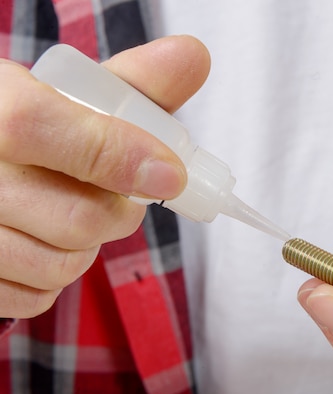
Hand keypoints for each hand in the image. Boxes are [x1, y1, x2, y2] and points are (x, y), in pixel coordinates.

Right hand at [0, 36, 210, 317]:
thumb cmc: (38, 133)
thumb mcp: (74, 98)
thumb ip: (136, 84)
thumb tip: (195, 56)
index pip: (37, 127)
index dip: (116, 156)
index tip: (172, 176)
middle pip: (76, 218)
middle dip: (120, 215)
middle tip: (120, 198)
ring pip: (61, 265)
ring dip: (89, 248)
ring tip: (73, 214)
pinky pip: (36, 297)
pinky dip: (57, 278)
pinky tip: (45, 244)